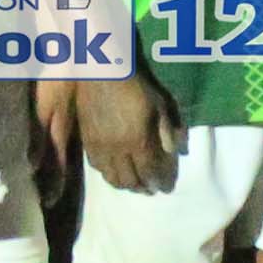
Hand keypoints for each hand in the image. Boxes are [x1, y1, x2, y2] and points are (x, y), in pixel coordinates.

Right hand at [74, 73, 180, 194]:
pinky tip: (115, 173)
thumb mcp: (159, 105)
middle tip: (152, 189)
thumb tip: (175, 153)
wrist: (102, 73)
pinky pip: (98, 167)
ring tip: (135, 185)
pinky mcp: (87, 143)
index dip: (161, 182)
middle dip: (144, 188)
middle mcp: (118, 150)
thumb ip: (167, 131)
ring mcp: (100, 148)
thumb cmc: (135, 86)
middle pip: (131, 180)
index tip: (167, 187)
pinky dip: (109, 175)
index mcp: (138, 141)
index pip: (151, 172)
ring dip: (126, 185)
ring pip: (112, 178)